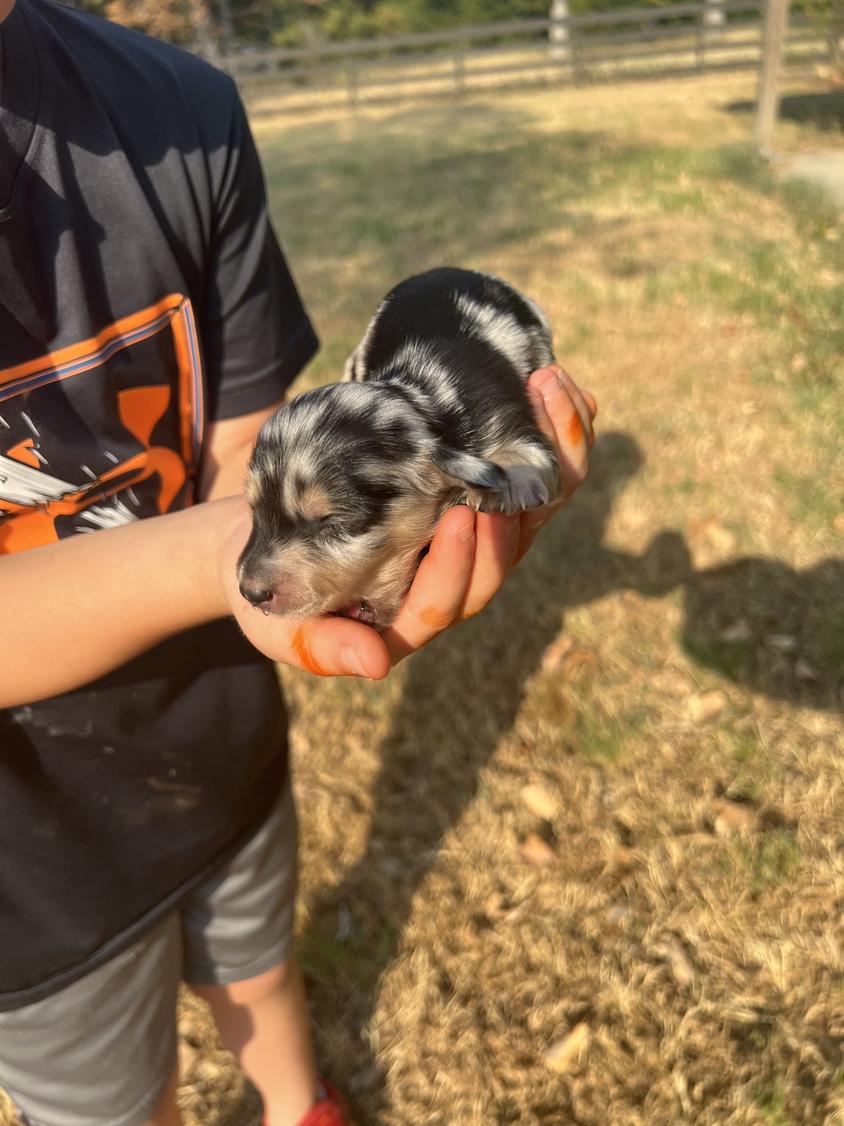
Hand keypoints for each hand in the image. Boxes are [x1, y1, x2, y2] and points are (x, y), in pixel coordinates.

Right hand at [216, 364, 595, 677]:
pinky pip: (533, 469)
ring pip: (534, 508)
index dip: (460, 565)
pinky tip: (555, 383)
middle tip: (508, 466)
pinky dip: (553, 432)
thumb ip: (321, 646)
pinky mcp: (481, 494)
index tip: (458, 517)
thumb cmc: (275, 584)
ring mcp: (474, 534)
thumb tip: (375, 664)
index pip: (451, 601)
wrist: (275, 530)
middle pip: (505, 558)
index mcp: (413, 615)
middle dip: (516, 512)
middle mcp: (455, 578)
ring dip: (553, 455)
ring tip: (547, 391)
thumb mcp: (279, 621)